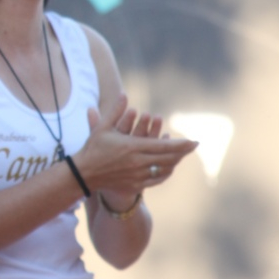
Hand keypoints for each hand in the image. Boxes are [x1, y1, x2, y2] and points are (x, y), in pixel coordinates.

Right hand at [78, 95, 196, 195]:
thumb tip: (124, 94)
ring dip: (175, 161)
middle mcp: (138, 162)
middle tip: (194, 146)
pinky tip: (169, 167)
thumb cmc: (93, 148)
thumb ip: (116, 111)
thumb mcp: (103, 127)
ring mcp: (138, 175)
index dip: (181, 144)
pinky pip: (157, 179)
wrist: (84, 173)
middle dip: (183, 152)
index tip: (194, 141)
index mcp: (133, 147)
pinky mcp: (135, 185)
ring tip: (183, 155)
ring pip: (164, 169)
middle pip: (168, 158)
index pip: (164, 146)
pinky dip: (166, 172)